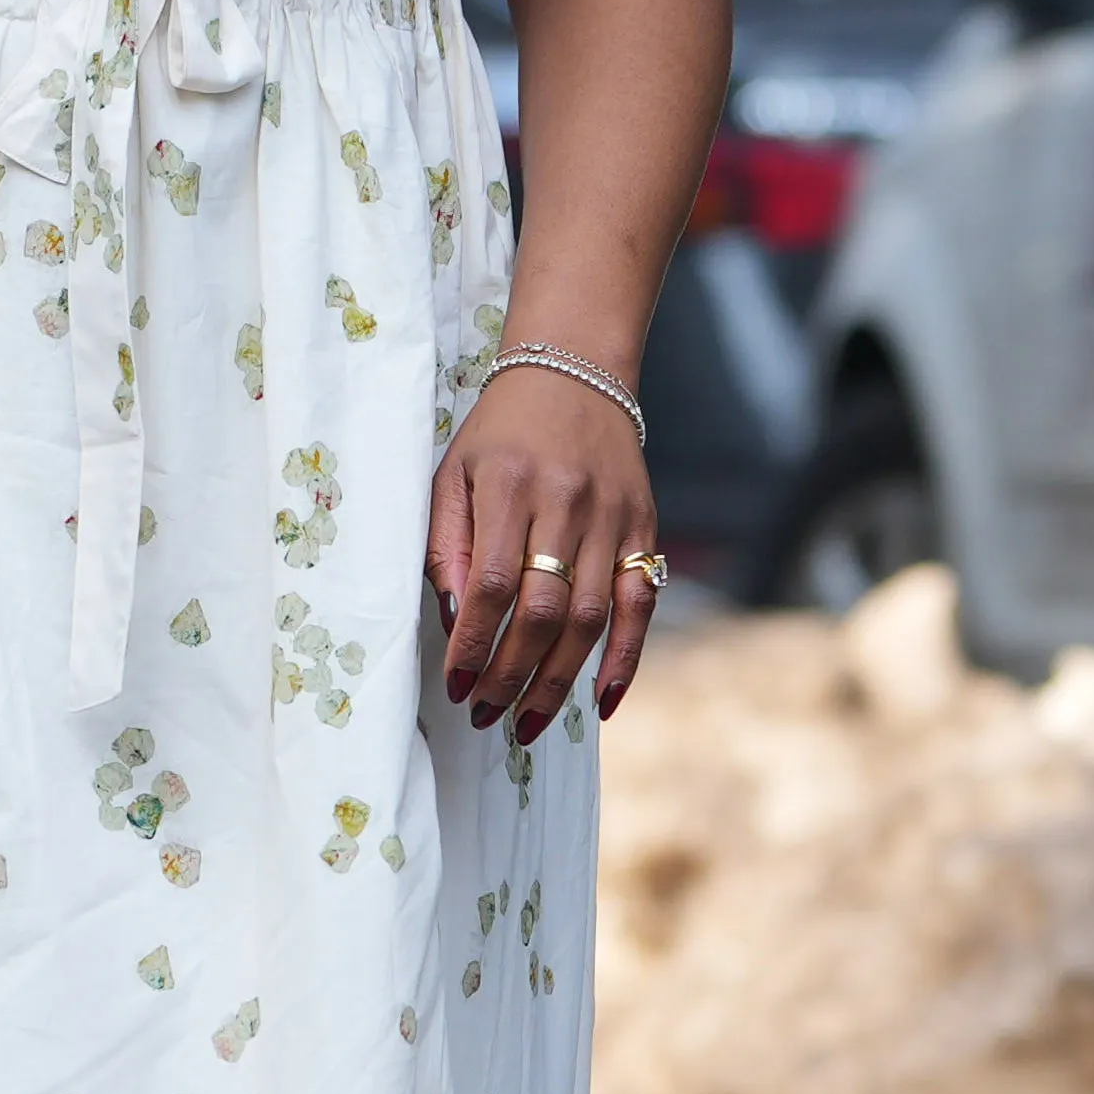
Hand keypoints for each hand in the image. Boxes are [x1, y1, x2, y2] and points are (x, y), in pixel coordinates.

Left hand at [430, 365, 660, 745]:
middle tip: (486, 714)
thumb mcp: (454, 473)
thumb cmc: (500, 432)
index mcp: (509, 485)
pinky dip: (626, 658)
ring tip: (528, 722)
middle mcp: (566, 503)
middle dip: (512, 674)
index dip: (475, 642)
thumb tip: (458, 620)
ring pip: (589, 617)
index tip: (456, 684)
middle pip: (542, 610)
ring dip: (559, 680)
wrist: (576, 371)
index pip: (493, 583)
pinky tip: (604, 701)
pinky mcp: (644, 528)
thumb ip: (449, 545)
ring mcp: (612, 518)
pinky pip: (639, 604)